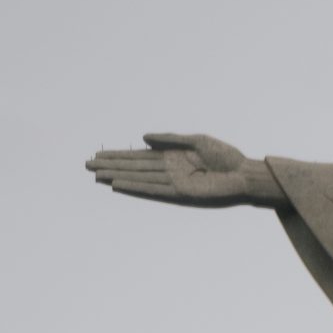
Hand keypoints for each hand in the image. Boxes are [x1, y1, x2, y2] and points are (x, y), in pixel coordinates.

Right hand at [86, 133, 282, 207]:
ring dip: (117, 177)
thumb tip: (143, 138)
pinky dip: (136, 188)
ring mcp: (173, 183)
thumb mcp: (196, 140)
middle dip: (111, 166)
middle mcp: (169, 171)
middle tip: (87, 166)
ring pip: (139, 179)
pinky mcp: (181, 194)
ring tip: (97, 176)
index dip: (119, 156)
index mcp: (171, 157)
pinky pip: (154, 190)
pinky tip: (119, 185)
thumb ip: (169, 139)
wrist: (244, 174)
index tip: (99, 155)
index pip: (139, 157)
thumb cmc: (225, 157)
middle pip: (134, 168)